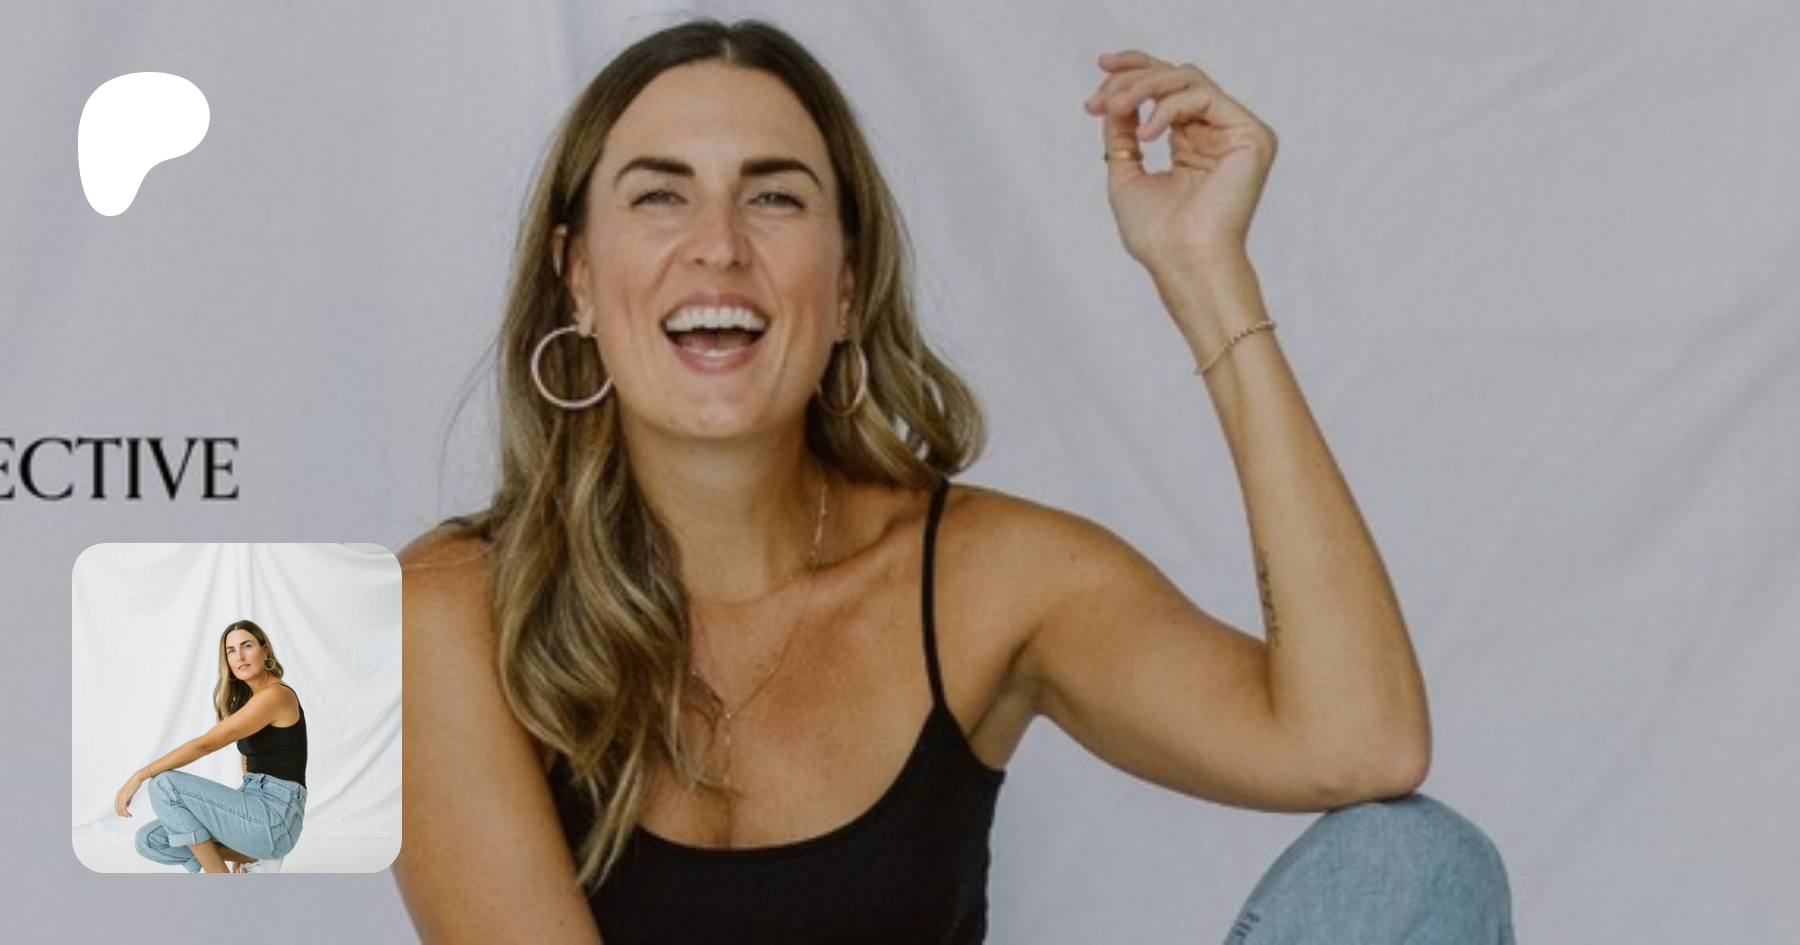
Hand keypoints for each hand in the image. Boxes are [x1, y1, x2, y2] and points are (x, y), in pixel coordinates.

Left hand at [114, 773, 143, 817]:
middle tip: (126, 816)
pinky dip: (126, 812)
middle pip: (117, 808)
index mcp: (119, 794)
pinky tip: (129, 814)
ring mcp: (120, 796)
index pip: (116, 805)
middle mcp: (118, 796)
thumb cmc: (135, 785)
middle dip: (121, 813)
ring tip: (129, 816)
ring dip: (124, 814)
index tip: (122, 814)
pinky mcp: (124, 797)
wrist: (137, 779)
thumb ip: (128, 800)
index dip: (118, 810)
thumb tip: (127, 806)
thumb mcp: (130, 794)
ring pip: (120, 809)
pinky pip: (123, 807)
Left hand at [1085, 51, 1275, 277]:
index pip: (1168, 92)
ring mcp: (1237, 133)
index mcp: (1195, 144)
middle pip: (1177, 78)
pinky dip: (1167, 107)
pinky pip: (1203, 97)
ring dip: (1144, 87)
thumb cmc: (1157, 235)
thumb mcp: (1127, 173)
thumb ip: (1122, 133)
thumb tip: (1112, 98)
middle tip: (1102, 96)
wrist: (1183, 263)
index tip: (1100, 71)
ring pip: (1188, 80)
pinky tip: (1146, 133)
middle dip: (1133, 77)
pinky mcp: (1251, 135)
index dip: (1135, 73)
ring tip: (1114, 107)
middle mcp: (1219, 134)